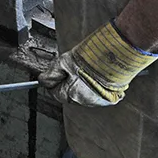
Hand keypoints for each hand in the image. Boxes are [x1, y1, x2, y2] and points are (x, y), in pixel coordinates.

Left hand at [38, 21, 157, 106]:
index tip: (57, 72)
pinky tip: (96, 75)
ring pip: (82, 95)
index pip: (55, 92)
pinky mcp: (109, 99)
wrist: (116, 55)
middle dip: (68, 82)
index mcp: (72, 94)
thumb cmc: (90, 58)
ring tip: (86, 69)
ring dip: (81, 85)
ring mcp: (98, 101)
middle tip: (73, 67)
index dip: (54, 81)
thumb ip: (51, 73)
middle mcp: (84, 101)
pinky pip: (96, 95)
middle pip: (68, 94)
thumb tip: (41, 80)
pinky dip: (94, 87)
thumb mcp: (64, 61)